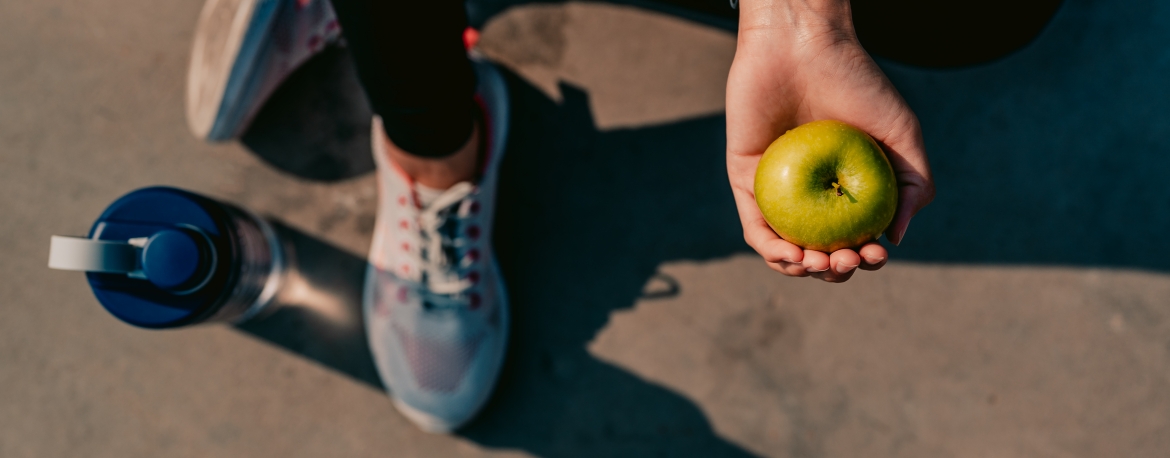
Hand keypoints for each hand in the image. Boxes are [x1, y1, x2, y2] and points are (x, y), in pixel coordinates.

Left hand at [726, 0, 934, 281]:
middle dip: (836, 270)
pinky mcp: (744, 182)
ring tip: (823, 261)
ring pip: (786, 250)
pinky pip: (755, 228)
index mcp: (846, 189)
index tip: (875, 254)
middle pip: (820, 252)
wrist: (804, 48)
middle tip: (846, 259)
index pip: (854, 239)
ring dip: (805, 269)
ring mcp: (777, 192)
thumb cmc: (856, 84)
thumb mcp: (902, 135)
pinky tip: (792, 256)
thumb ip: (913, 186)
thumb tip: (895, 239)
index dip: (865, 258)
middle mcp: (810, 195)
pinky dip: (772, 251)